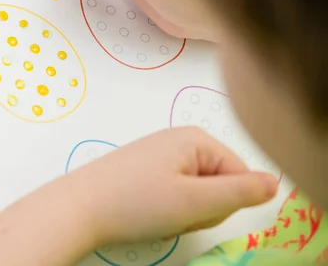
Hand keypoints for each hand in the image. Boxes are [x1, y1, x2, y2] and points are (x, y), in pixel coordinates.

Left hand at [70, 127, 278, 244]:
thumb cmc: (136, 202)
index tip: (196, 209)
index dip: (225, 202)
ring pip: (197, 193)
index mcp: (196, 139)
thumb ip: (240, 192)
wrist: (78, 207)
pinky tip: (147, 213)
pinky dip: (167, 209)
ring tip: (158, 214)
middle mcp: (180, 140)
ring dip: (185, 212)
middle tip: (175, 214)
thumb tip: (274, 182)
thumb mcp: (195, 201)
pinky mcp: (145, 170)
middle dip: (202, 207)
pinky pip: (175, 193)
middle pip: (219, 183)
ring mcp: (160, 155)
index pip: (241, 175)